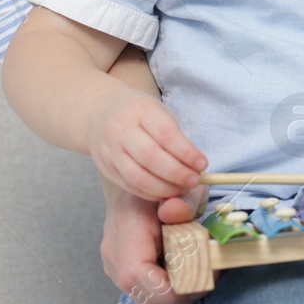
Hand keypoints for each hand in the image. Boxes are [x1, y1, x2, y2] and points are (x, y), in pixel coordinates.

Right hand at [85, 84, 207, 200]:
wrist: (101, 112)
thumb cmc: (140, 114)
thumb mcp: (159, 113)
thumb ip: (176, 137)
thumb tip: (197, 166)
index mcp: (140, 110)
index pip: (166, 135)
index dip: (186, 153)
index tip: (203, 164)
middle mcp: (120, 130)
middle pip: (151, 157)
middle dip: (177, 173)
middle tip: (194, 181)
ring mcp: (109, 150)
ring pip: (138, 176)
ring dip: (164, 188)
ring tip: (182, 190)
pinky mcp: (105, 167)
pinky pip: (129, 186)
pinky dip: (150, 193)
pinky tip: (165, 193)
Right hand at [99, 180, 205, 303]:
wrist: (137, 184)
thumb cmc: (162, 187)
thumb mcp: (178, 188)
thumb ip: (182, 202)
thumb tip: (176, 211)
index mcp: (126, 234)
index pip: (139, 276)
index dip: (176, 285)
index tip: (207, 271)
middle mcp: (117, 259)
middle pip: (152, 303)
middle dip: (187, 295)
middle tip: (212, 272)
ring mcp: (119, 273)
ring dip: (184, 298)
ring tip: (202, 272)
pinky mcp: (129, 281)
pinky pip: (155, 302)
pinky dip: (176, 295)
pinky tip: (190, 273)